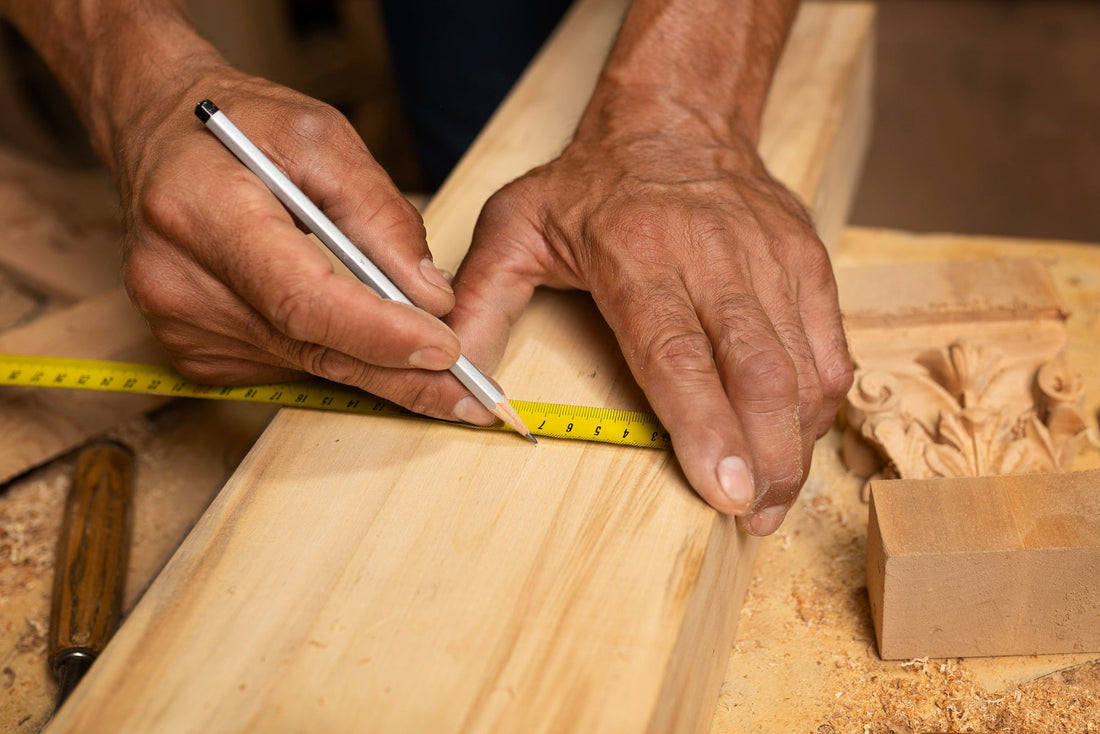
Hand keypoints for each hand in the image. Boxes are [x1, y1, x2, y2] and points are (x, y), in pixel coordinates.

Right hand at [114, 69, 496, 424]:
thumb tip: (430, 293)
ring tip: (431, 357)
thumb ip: (379, 214)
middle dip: (399, 373)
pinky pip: (285, 365)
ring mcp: (179, 323)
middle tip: (468, 395)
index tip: (445, 348)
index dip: (379, 332)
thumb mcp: (322, 138)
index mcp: (202, 214)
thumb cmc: (243, 126)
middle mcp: (177, 281)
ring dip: (374, 365)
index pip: (301, 299)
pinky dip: (333, 354)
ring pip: (305, 364)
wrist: (160, 134)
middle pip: (309, 347)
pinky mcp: (191, 348)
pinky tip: (358, 332)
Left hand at [449, 122, 852, 533]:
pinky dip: (816, 405)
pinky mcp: (808, 262)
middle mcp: (715, 257)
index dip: (706, 428)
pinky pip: (828, 348)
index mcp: (639, 253)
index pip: (679, 354)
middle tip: (753, 519)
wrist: (676, 119)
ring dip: (793, 444)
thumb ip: (480, 304)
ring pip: (802, 368)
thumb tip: (455, 379)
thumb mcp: (514, 228)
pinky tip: (793, 442)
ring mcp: (772, 259)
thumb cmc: (590, 184)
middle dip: (764, 457)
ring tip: (772, 500)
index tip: (725, 491)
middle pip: (757, 373)